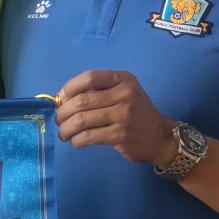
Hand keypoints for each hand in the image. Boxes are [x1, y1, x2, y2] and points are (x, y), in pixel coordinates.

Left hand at [56, 70, 175, 167]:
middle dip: (63, 112)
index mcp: (122, 79)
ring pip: (82, 120)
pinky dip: (76, 140)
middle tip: (59, 120)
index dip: (70, 87)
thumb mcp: (122, 92)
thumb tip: (61, 97)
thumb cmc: (135, 112)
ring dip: (66, 128)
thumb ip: (97, 90)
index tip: (61, 99)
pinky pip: (89, 136)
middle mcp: (124, 94)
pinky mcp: (120, 135)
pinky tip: (75, 141)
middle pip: (82, 100)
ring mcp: (123, 115)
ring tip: (63, 133)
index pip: (89, 77)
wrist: (159, 136)